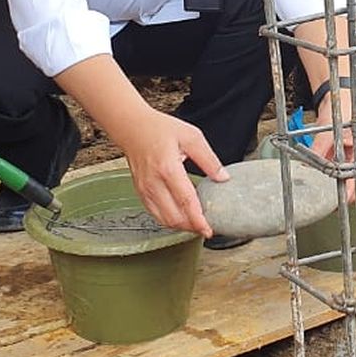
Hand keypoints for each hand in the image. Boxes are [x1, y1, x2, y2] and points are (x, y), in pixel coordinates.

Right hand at [119, 108, 226, 237]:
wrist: (131, 126)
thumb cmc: (159, 129)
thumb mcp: (191, 137)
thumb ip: (209, 159)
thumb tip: (223, 178)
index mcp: (168, 168)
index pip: (186, 201)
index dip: (198, 220)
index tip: (209, 229)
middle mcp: (154, 182)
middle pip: (174, 217)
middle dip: (192, 227)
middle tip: (207, 227)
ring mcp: (144, 190)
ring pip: (164, 220)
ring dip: (181, 226)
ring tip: (197, 224)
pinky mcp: (140, 192)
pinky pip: (155, 214)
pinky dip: (169, 220)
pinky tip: (182, 217)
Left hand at [310, 93, 355, 202]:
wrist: (337, 100)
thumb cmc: (339, 111)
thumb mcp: (327, 131)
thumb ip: (319, 150)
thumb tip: (309, 167)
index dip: (351, 190)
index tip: (342, 201)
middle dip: (343, 191)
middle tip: (331, 202)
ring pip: (347, 177)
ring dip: (336, 183)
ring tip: (325, 193)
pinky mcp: (348, 157)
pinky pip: (340, 170)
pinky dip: (331, 175)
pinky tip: (322, 180)